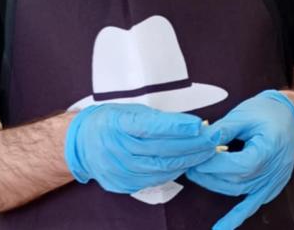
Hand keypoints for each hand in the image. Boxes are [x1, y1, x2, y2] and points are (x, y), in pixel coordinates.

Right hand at [64, 103, 219, 193]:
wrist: (82, 143)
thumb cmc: (110, 122)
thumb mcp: (130, 110)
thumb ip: (158, 119)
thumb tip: (191, 125)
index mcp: (117, 124)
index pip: (150, 126)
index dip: (177, 127)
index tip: (198, 125)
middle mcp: (116, 148)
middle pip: (160, 150)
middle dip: (191, 144)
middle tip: (212, 139)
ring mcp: (118, 169)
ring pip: (160, 168)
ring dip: (187, 160)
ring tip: (205, 151)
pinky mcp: (122, 183)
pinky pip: (153, 179)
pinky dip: (173, 171)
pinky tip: (186, 163)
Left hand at [187, 90, 293, 229]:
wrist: (289, 119)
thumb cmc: (268, 113)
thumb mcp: (244, 114)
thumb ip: (223, 129)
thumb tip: (202, 138)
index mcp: (269, 150)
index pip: (238, 164)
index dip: (215, 164)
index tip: (197, 156)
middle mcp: (273, 171)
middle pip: (235, 180)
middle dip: (209, 173)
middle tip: (189, 163)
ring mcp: (271, 183)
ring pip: (237, 191)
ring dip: (214, 185)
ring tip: (196, 173)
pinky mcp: (268, 188)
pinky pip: (250, 206)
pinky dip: (235, 218)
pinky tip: (221, 229)